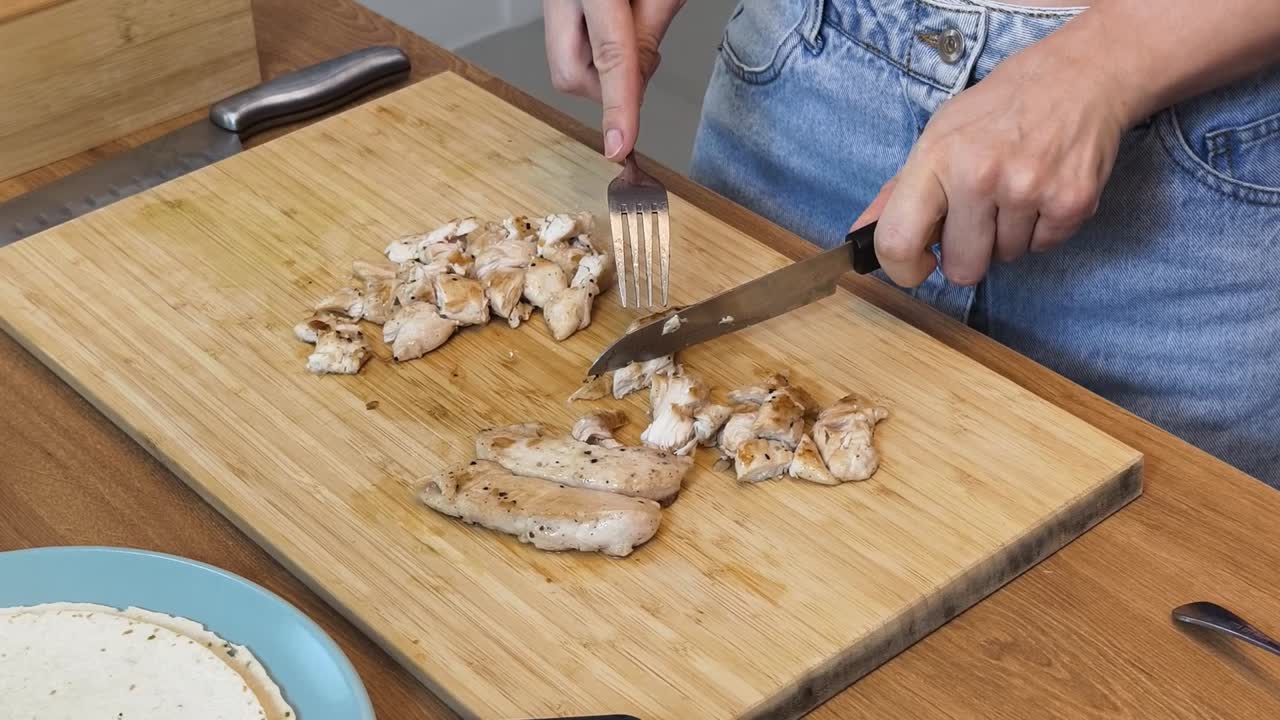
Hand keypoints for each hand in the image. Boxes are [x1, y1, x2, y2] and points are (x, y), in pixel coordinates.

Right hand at [543, 0, 685, 160]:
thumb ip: (651, 33)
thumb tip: (638, 85)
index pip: (610, 57)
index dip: (618, 108)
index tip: (619, 148)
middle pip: (571, 74)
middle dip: (607, 84)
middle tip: (641, 59)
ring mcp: (552, 3)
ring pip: (567, 66)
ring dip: (601, 66)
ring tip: (629, 29)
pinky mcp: (553, 8)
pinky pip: (567, 48)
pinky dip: (594, 52)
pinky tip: (613, 25)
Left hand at [864, 41, 1130, 286]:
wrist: (1078, 75)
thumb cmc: (999, 108)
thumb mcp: (938, 135)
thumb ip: (897, 191)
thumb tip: (859, 236)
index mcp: (936, 158)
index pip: (897, 242)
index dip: (903, 269)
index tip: (919, 265)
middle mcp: (979, 175)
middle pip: (962, 269)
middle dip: (968, 254)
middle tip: (979, 218)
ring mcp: (1027, 189)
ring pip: (1006, 258)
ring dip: (1008, 235)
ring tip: (1016, 189)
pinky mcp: (1072, 201)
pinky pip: (1043, 247)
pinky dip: (1042, 228)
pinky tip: (1043, 189)